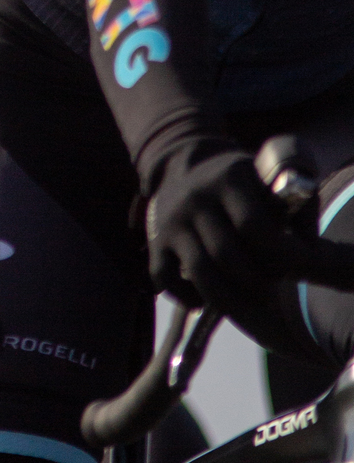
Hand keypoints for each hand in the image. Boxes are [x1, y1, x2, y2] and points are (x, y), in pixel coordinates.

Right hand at [144, 137, 296, 313]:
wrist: (182, 162)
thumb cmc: (238, 182)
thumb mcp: (264, 179)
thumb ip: (294, 207)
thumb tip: (307, 245)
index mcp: (228, 180)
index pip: (252, 225)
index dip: (278, 254)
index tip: (295, 268)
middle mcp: (195, 198)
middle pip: (227, 255)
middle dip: (256, 282)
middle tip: (271, 289)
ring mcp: (171, 221)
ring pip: (200, 272)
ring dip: (229, 297)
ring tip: (248, 301)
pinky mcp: (155, 240)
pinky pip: (166, 279)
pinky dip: (188, 297)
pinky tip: (207, 298)